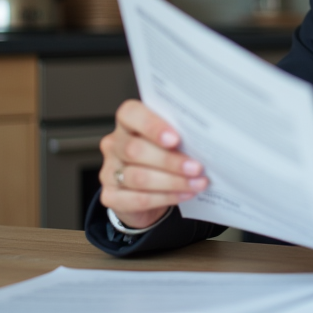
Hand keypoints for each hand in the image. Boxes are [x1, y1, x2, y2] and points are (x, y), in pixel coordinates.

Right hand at [99, 100, 207, 229]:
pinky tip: (185, 194)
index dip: (152, 126)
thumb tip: (203, 140)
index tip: (175, 138)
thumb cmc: (162, 158)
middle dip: (170, 160)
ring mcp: (109, 171)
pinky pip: (139, 199)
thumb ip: (179, 136)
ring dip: (173, 181)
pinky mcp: (111, 196)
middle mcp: (114, 144)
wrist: (147, 195)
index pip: (130, 114)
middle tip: (196, 167)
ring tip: (197, 183)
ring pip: (138, 177)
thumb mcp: (170, 142)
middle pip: (135, 150)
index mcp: (128, 123)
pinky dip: (166, 197)